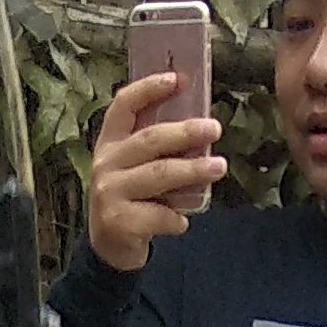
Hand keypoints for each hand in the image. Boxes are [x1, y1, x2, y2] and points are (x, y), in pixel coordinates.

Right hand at [87, 70, 225, 272]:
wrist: (108, 248)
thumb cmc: (131, 199)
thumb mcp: (134, 167)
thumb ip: (155, 149)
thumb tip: (199, 127)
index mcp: (110, 142)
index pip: (125, 105)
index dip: (150, 88)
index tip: (178, 79)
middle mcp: (107, 163)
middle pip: (150, 140)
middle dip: (185, 132)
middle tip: (214, 128)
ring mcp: (110, 192)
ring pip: (159, 175)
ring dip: (192, 171)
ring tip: (219, 167)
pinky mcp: (119, 221)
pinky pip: (158, 215)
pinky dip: (176, 218)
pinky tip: (183, 221)